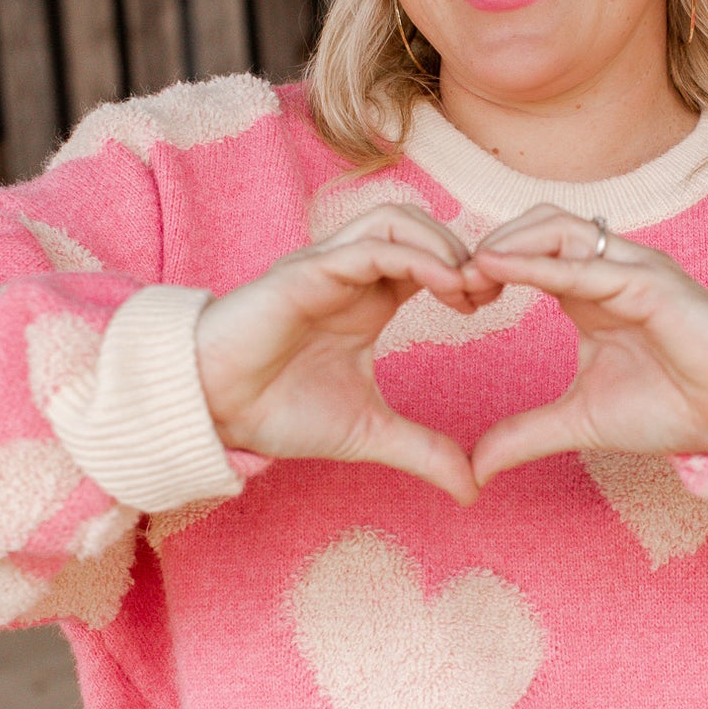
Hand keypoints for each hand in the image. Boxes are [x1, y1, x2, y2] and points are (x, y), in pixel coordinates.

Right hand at [195, 204, 499, 505]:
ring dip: (441, 244)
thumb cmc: (277, 410)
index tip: (494, 305)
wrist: (213, 412)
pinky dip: (414, 256)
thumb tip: (474, 489)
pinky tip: (444, 286)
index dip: (469, 271)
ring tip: (467, 287)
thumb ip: (424, 451)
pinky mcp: (306, 272)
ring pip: (396, 219)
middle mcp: (352, 273)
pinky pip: (369, 245)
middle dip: (464, 249)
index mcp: (370, 298)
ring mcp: (328, 267)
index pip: (431, 257)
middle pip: (421, 225)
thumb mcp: (369, 434)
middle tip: (490, 292)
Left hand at [468, 205, 707, 486]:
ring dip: (506, 242)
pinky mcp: (651, 283)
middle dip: (487, 244)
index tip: (450, 300)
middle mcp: (606, 269)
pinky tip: (499, 267)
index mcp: (586, 291)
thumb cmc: (672, 406)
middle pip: (534, 223)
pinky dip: (540, 262)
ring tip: (468, 272)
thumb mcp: (579, 422)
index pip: (525, 251)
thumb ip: (526, 434)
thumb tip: (476, 466)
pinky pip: (589, 263)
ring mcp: (629, 269)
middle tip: (449, 283)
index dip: (483, 266)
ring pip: (557, 226)